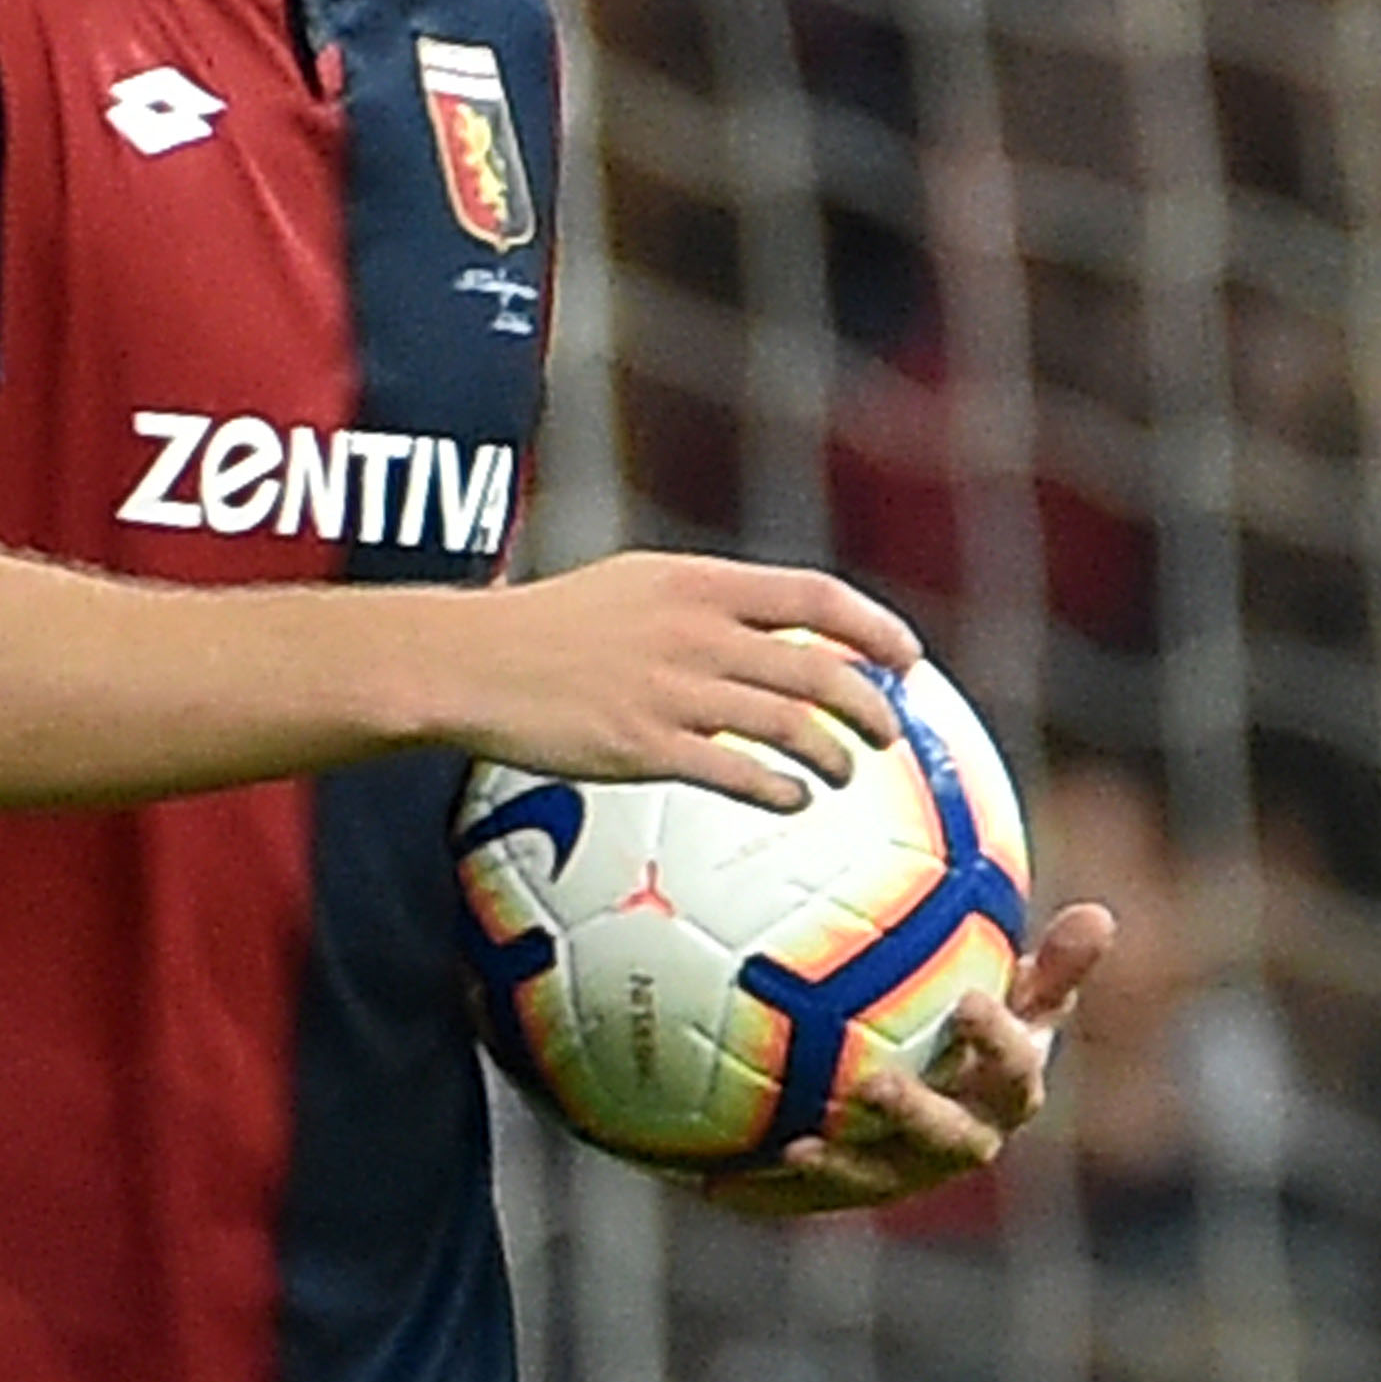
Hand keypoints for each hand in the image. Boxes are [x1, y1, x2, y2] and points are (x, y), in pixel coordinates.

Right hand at [454, 552, 922, 812]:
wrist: (473, 662)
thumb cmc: (553, 625)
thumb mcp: (637, 584)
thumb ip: (706, 601)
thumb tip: (774, 624)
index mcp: (698, 582)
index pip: (814, 596)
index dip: (873, 627)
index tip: (907, 657)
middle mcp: (697, 632)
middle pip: (818, 668)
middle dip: (869, 705)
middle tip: (887, 732)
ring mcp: (673, 691)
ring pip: (789, 724)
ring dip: (832, 754)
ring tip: (841, 772)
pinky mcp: (644, 747)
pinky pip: (738, 773)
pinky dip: (780, 788)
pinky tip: (792, 799)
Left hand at [699, 900, 1114, 1217]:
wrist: (913, 1079)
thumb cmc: (970, 1012)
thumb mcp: (1011, 982)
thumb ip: (1052, 962)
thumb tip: (1104, 918)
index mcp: (1006, 1090)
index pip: (1017, 1073)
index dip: (1000, 1045)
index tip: (971, 1000)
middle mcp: (963, 1140)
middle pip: (951, 1142)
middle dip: (918, 1119)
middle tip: (879, 1083)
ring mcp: (905, 1174)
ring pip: (878, 1180)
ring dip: (844, 1168)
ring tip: (803, 1143)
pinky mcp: (848, 1193)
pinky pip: (805, 1200)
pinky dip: (767, 1189)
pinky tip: (717, 1175)